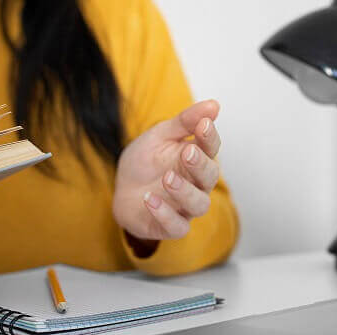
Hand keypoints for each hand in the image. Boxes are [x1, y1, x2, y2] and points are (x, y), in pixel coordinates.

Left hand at [114, 100, 221, 240]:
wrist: (122, 187)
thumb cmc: (146, 160)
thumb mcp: (160, 135)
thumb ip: (185, 122)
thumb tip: (214, 105)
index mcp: (196, 159)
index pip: (211, 148)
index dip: (210, 137)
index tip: (204, 123)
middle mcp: (196, 184)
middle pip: (210, 177)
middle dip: (200, 165)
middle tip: (187, 153)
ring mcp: (184, 206)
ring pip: (198, 204)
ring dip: (185, 191)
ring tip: (167, 178)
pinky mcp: (169, 225)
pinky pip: (177, 226)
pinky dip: (165, 214)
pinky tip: (150, 199)